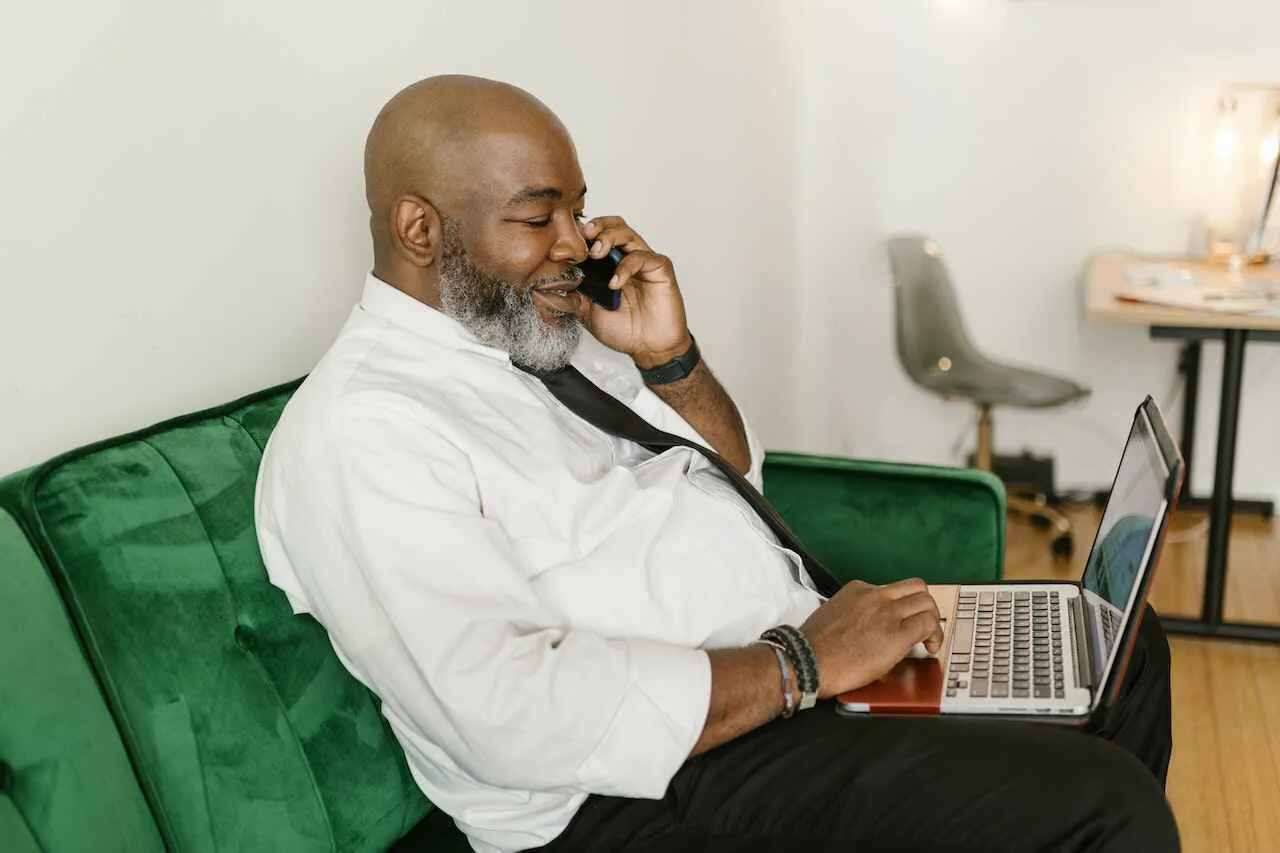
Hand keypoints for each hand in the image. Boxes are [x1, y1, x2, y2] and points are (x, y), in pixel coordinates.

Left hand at [577, 216, 690, 367]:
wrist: (649, 348)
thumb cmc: (625, 330)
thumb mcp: (588, 313)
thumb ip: (574, 297)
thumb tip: (551, 286)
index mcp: (611, 265)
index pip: (598, 238)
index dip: (583, 235)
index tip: (566, 242)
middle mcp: (628, 259)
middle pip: (614, 226)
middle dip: (597, 226)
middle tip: (584, 235)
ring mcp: (644, 262)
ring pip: (628, 234)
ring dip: (609, 237)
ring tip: (596, 253)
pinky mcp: (660, 269)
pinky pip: (642, 258)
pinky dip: (625, 267)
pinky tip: (615, 283)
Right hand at [798, 578, 943, 698]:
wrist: (806, 660)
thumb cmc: (813, 647)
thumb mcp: (833, 615)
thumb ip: (854, 614)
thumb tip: (866, 628)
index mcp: (858, 590)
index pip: (892, 590)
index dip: (901, 608)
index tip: (900, 623)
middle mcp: (875, 596)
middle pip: (916, 588)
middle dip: (924, 607)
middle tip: (922, 627)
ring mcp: (887, 612)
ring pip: (927, 601)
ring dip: (933, 619)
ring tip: (929, 638)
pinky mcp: (897, 634)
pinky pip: (928, 624)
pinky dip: (935, 635)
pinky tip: (930, 648)